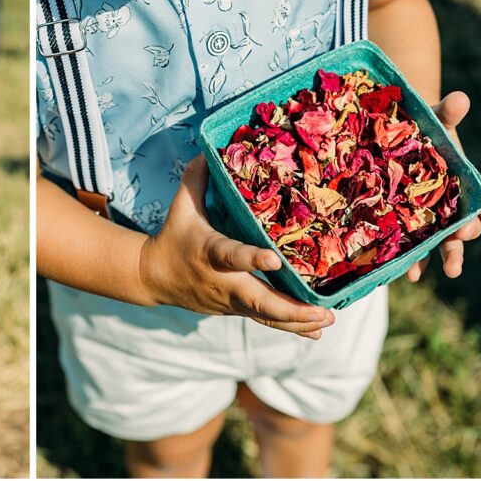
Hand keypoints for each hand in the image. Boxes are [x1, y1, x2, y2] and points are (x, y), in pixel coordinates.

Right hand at [139, 155, 335, 338]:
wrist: (154, 277)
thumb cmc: (173, 236)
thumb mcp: (182, 206)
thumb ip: (199, 178)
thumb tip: (211, 149)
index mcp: (210, 252)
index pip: (232, 256)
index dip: (252, 260)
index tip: (275, 260)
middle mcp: (223, 281)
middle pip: (259, 300)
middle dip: (291, 309)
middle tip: (321, 311)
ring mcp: (230, 301)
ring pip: (266, 316)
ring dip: (297, 322)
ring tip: (326, 319)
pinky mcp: (235, 310)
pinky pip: (264, 319)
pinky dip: (290, 326)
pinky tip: (316, 330)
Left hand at [405, 91, 480, 281]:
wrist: (391, 137)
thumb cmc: (420, 128)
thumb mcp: (433, 119)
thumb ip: (447, 112)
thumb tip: (460, 98)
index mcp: (462, 182)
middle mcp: (449, 204)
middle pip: (464, 224)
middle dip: (464, 234)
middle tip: (461, 237)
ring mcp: (428, 217)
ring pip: (441, 242)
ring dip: (442, 257)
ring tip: (444, 272)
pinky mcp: (404, 224)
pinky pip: (411, 246)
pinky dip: (411, 261)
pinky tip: (406, 274)